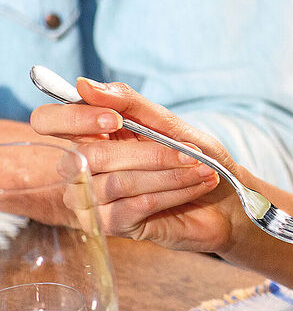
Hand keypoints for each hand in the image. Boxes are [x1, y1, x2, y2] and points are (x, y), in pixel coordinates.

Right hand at [30, 78, 237, 251]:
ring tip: (202, 169)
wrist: (226, 198)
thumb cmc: (195, 157)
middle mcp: (84, 167)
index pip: (49, 121)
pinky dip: (174, 192)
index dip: (73, 118)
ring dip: (169, 173)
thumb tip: (84, 85)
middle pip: (91, 155)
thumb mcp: (168, 123)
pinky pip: (136, 205)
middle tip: (192, 152)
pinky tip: (199, 184)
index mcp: (91, 134)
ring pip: (118, 183)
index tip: (114, 118)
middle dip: (150, 153)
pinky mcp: (114, 225)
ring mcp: (94, 199)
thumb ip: (128, 103)